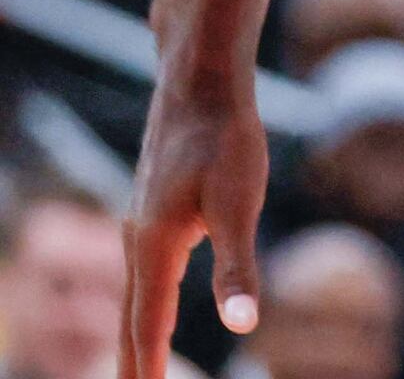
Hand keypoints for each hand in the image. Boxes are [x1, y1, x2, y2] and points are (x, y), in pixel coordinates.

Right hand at [124, 68, 268, 378]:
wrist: (200, 82)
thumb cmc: (225, 139)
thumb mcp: (240, 204)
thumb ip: (237, 267)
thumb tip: (241, 325)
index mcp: (155, 249)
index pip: (148, 326)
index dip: (148, 367)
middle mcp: (138, 241)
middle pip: (133, 317)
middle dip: (134, 360)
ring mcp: (142, 224)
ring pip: (137, 293)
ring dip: (138, 334)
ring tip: (142, 365)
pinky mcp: (155, 209)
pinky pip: (145, 271)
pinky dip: (146, 301)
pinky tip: (155, 302)